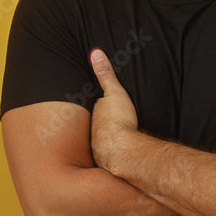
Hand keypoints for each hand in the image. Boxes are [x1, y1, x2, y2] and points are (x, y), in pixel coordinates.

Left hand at [88, 49, 138, 171]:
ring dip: (107, 143)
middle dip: (102, 126)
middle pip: (98, 126)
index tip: (105, 107)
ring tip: (114, 143)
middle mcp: (93, 133)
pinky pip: (111, 157)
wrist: (121, 151)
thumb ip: (105, 74)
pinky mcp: (108, 162)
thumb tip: (95, 52)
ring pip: (102, 142)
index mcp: (97, 116)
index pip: (98, 109)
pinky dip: (114, 156)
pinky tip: (121, 159)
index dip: (102, 107)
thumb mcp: (114, 93)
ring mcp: (99, 148)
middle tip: (110, 126)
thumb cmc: (119, 122)